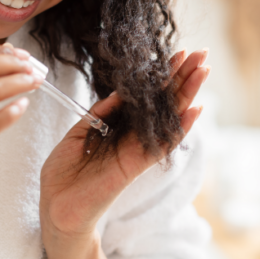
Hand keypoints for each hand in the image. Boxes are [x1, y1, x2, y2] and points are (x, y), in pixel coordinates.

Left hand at [39, 49, 209, 245]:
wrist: (56, 205)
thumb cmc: (64, 172)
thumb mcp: (79, 132)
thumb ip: (100, 113)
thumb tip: (119, 93)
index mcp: (119, 126)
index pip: (146, 95)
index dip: (162, 75)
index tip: (178, 53)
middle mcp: (133, 136)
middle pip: (164, 102)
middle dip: (183, 77)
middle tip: (202, 53)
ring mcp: (138, 150)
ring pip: (169, 118)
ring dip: (188, 93)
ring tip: (203, 70)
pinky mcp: (137, 165)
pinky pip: (163, 144)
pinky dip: (180, 128)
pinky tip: (195, 109)